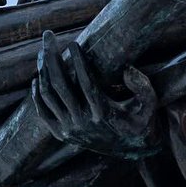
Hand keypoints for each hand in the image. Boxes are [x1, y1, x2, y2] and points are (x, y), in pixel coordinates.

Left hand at [33, 31, 158, 157]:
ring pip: (49, 96)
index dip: (78, 62)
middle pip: (60, 85)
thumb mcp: (149, 104)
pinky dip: (37, 94)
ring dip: (43, 71)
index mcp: (104, 114)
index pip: (86, 83)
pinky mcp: (61, 134)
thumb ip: (142, 85)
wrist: (130, 150)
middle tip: (48, 36)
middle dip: (52, 57)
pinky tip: (38, 77)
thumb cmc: (140, 121)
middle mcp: (83, 122)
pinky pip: (43, 112)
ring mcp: (69, 129)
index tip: (73, 43)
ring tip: (43, 51)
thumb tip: (126, 69)